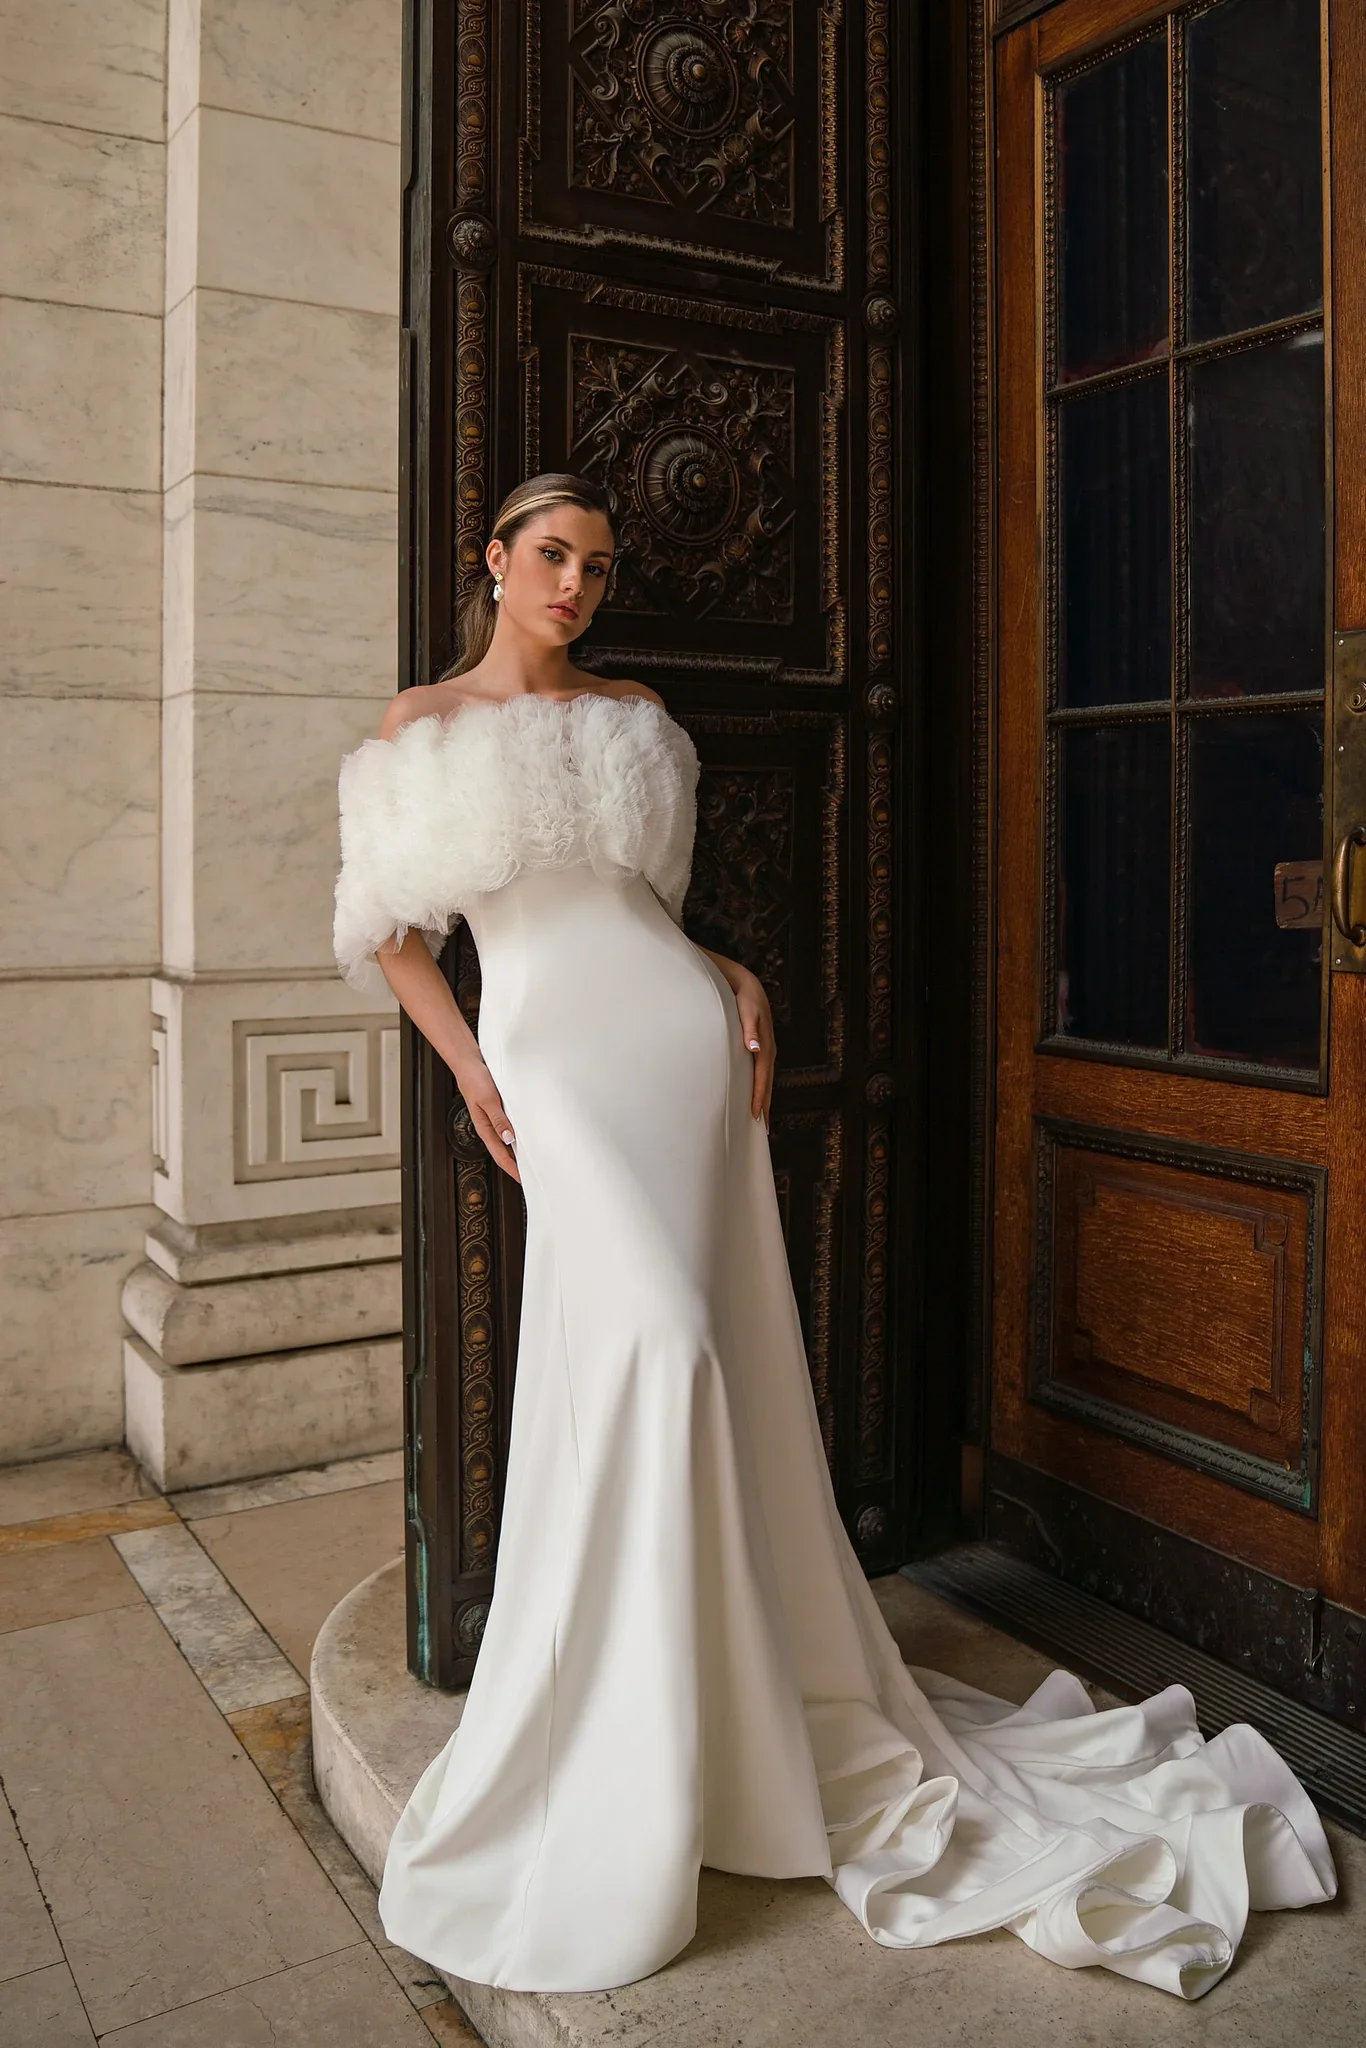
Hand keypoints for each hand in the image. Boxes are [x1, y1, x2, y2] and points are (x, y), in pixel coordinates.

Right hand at [453, 1054, 519, 1182]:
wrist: (468, 1063)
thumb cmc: (474, 1080)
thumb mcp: (488, 1100)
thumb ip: (499, 1119)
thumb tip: (509, 1138)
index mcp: (485, 1128)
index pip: (500, 1155)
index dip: (512, 1169)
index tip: (522, 1179)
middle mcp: (489, 1126)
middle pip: (504, 1152)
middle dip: (516, 1165)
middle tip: (531, 1174)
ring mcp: (494, 1119)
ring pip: (507, 1141)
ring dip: (518, 1150)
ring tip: (532, 1159)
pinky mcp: (498, 1110)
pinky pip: (509, 1127)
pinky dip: (518, 1134)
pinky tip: (527, 1135)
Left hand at [703, 955, 773, 1123]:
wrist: (747, 985)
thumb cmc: (744, 998)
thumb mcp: (746, 1010)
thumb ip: (749, 1029)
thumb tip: (754, 1048)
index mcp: (764, 1045)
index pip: (762, 1077)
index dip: (760, 1096)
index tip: (755, 1115)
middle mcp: (767, 1050)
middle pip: (767, 1082)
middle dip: (765, 1104)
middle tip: (762, 1129)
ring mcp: (765, 1049)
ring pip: (765, 1079)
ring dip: (764, 1097)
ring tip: (761, 1118)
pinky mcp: (759, 1047)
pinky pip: (760, 1072)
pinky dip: (759, 1085)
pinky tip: (754, 1094)